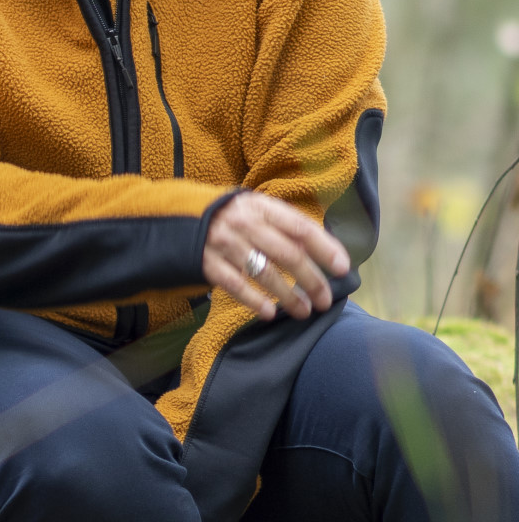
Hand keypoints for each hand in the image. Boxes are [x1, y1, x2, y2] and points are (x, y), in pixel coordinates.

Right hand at [204, 191, 348, 321]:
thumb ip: (285, 226)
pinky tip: (270, 313)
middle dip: (311, 280)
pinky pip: (235, 285)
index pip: (302, 228)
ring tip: (304, 311)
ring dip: (288, 296)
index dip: (326, 248)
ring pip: (265, 273)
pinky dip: (254, 301)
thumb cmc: (231, 216)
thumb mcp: (258, 209)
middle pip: (288, 255)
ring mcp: (224, 244)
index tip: (342, 268)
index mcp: (262, 207)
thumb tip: (324, 251)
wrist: (179, 216)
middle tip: (325, 300)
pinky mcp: (206, 263)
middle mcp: (245, 224)